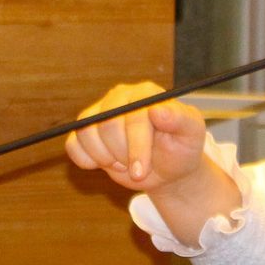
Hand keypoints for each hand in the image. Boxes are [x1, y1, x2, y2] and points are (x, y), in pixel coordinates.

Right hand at [65, 80, 213, 195]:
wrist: (168, 169)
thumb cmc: (181, 148)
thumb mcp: (191, 135)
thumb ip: (180, 119)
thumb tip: (158, 109)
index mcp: (145, 93)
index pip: (132, 115)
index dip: (136, 146)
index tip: (141, 171)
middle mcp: (119, 97)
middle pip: (106, 125)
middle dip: (122, 155)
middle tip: (139, 170)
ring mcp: (100, 113)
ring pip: (86, 134)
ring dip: (106, 159)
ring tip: (126, 163)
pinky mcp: (86, 132)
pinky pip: (73, 145)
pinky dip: (87, 161)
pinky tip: (108, 163)